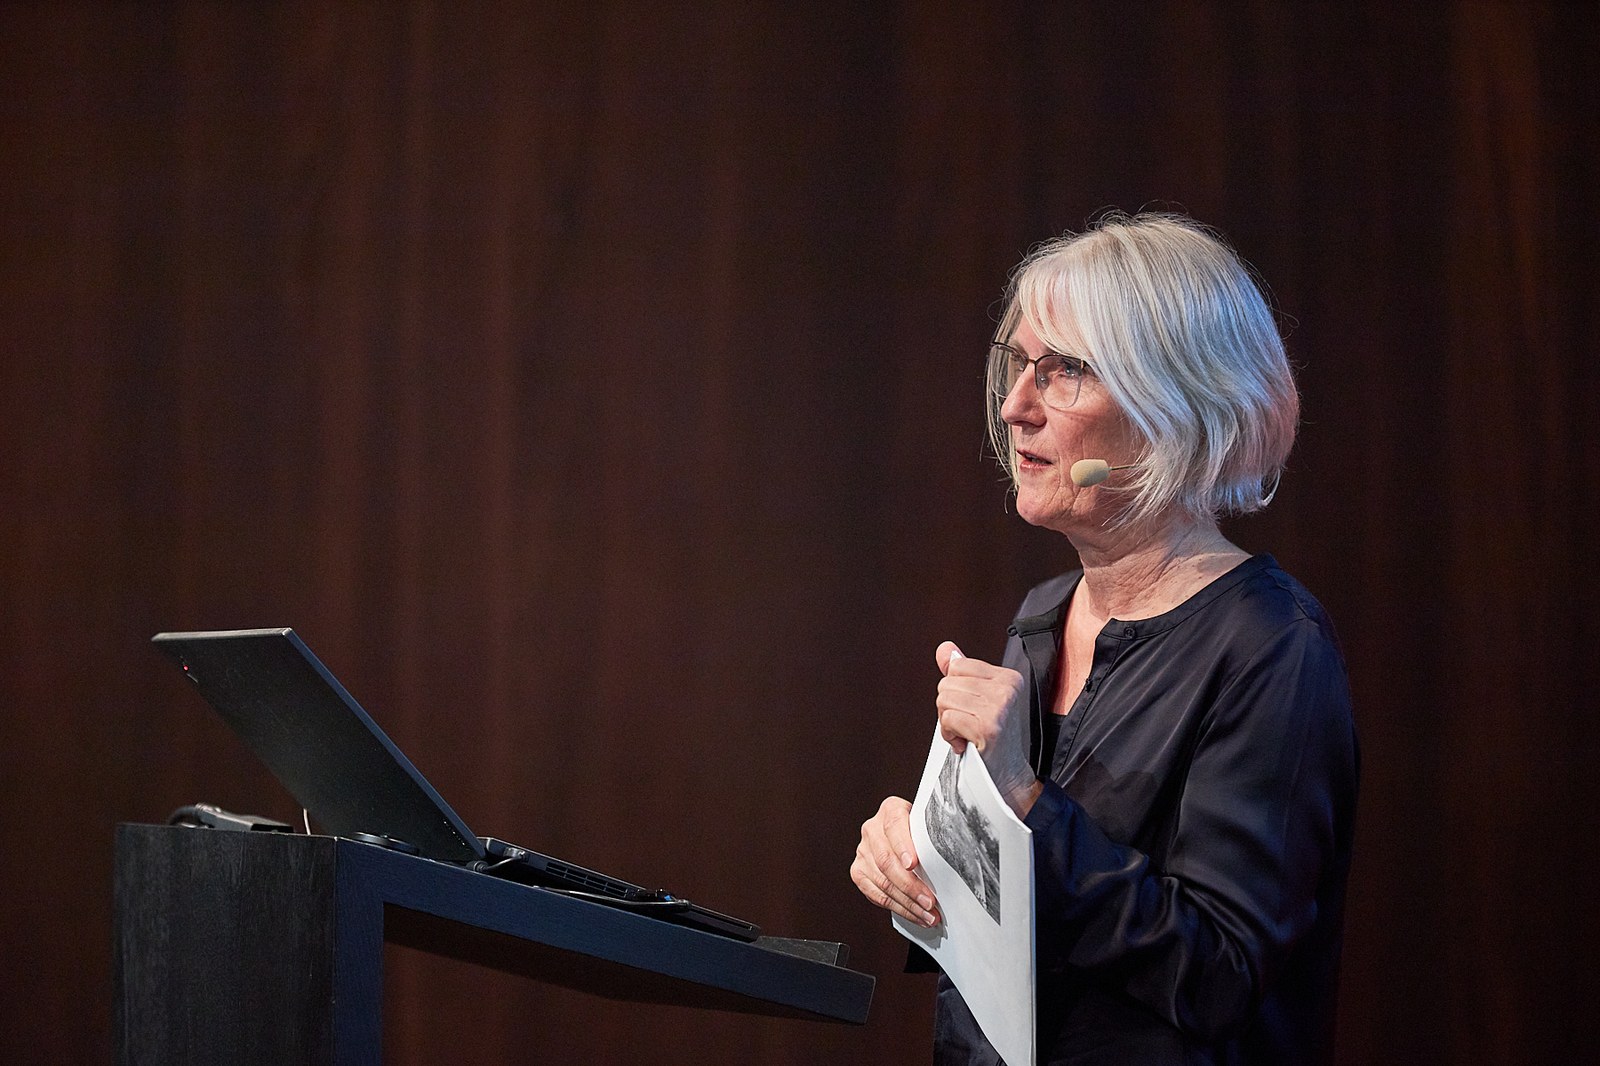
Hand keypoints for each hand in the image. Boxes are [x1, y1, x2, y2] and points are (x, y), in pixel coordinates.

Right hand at [851, 796, 939, 926]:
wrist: (904, 836)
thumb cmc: (921, 832)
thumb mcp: (927, 826)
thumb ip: (932, 837)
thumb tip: (955, 861)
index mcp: (890, 809)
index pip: (895, 825)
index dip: (903, 846)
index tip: (913, 864)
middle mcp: (872, 829)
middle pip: (886, 860)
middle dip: (910, 885)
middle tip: (929, 902)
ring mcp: (862, 851)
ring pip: (882, 882)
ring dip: (907, 903)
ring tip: (928, 915)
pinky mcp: (858, 872)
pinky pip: (876, 894)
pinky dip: (898, 908)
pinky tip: (915, 914)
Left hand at [935, 641, 1041, 815]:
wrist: (1011, 781)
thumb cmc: (996, 742)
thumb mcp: (983, 702)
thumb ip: (965, 673)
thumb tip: (944, 649)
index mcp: (1010, 678)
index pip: (958, 666)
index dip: (955, 691)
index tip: (972, 712)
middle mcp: (1008, 689)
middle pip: (947, 683)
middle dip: (948, 707)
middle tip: (968, 727)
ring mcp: (999, 708)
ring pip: (943, 699)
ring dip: (948, 723)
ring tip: (968, 736)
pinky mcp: (988, 728)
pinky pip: (947, 719)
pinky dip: (949, 735)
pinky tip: (966, 745)